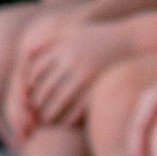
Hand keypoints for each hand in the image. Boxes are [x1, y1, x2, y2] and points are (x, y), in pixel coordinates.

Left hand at [12, 16, 115, 137]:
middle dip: (37, 101)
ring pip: (61, 98)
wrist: (130, 38)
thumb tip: (26, 52)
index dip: (30, 84)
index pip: (37, 69)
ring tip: (47, 120)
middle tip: (32, 113)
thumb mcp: (72, 31)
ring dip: (51, 112)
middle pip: (47, 85)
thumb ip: (50, 42)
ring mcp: (86, 73)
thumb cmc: (98, 35)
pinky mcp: (99, 84)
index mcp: (62, 46)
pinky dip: (72, 116)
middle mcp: (72, 59)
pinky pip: (81, 105)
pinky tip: (67, 123)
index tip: (27, 94)